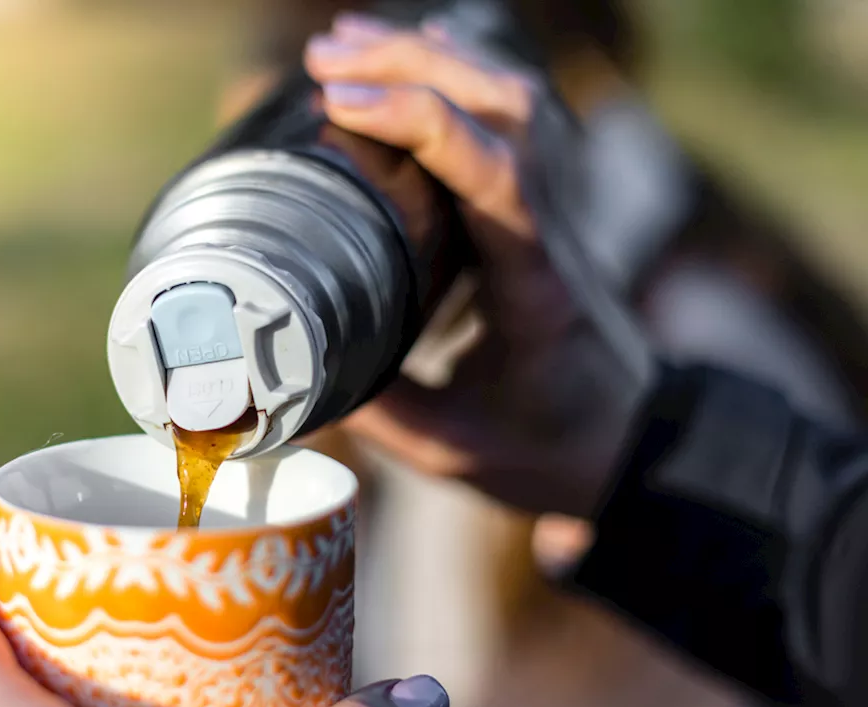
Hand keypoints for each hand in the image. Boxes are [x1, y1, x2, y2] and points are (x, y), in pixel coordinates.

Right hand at [304, 14, 654, 517]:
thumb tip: (288, 366)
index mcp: (534, 292)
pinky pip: (511, 118)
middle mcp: (552, 234)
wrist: (628, 443)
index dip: (423, 126)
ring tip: (345, 43)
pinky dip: (458, 74)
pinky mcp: (538, 208)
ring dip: (431, 60)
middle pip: (506, 113)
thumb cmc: (547, 451)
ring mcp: (554, 213)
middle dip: (414, 69)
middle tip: (324, 60)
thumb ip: (376, 409)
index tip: (339, 105)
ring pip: (512, 101)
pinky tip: (410, 54)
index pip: (496, 181)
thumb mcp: (453, 453)